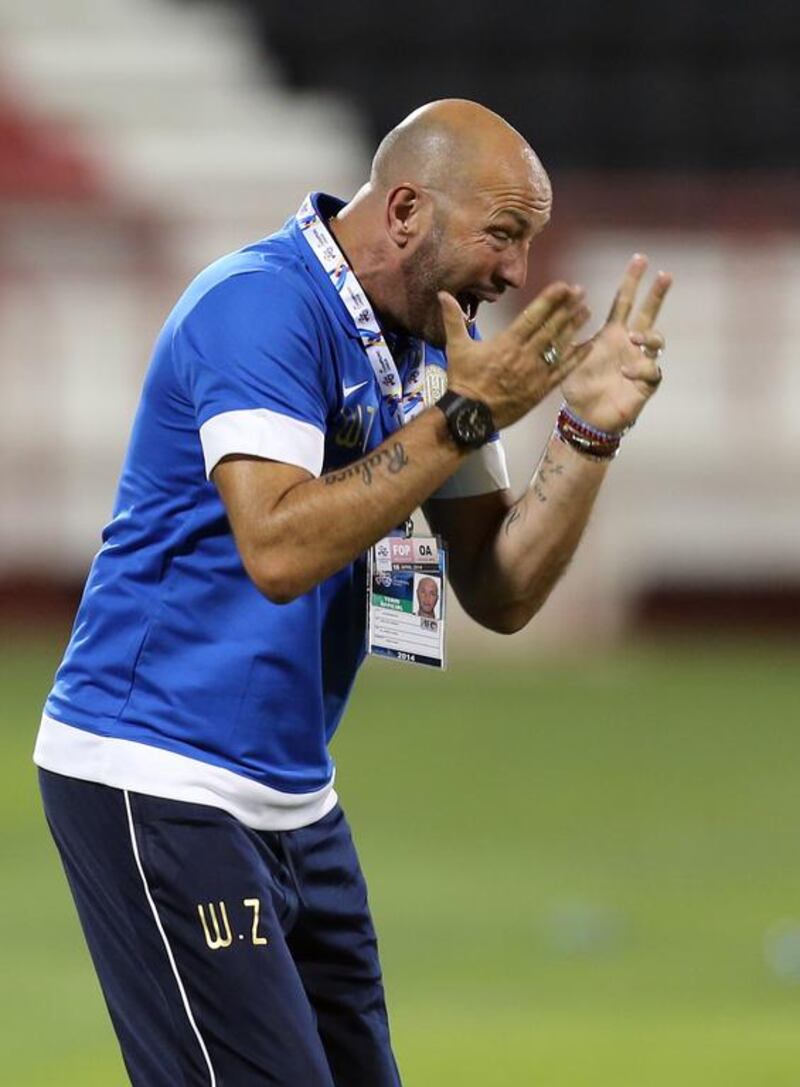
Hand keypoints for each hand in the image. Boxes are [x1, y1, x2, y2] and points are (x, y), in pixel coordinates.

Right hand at [439, 282, 590, 429]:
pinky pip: (562, 372)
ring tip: (586, 312)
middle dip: (567, 309)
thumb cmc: (463, 381)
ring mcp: (535, 374)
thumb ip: (453, 319)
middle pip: (550, 329)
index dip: (550, 301)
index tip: (564, 286)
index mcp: (506, 344)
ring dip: (574, 328)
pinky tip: (588, 345)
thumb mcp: (456, 347)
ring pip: (559, 348)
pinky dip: (576, 359)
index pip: (532, 317)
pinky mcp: (540, 391)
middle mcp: (524, 357)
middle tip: (581, 293)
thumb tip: (442, 294)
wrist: (470, 417)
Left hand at [561, 255, 672, 431]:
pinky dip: (641, 368)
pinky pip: (652, 370)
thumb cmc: (579, 385)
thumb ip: (566, 333)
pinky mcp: (645, 384)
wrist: (586, 416)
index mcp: (612, 334)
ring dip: (649, 335)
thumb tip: (559, 306)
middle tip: (664, 275)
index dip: (632, 281)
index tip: (640, 258)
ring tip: (635, 336)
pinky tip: (626, 372)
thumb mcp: (568, 355)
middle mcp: (630, 344)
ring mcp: (640, 362)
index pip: (624, 301)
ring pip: (657, 340)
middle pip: (649, 313)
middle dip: (657, 294)